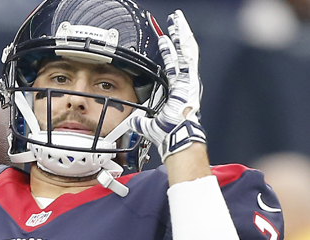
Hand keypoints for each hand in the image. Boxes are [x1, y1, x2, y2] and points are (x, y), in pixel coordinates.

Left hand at [130, 10, 205, 161]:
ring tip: (178, 21)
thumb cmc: (168, 132)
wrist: (176, 135)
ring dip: (181, 35)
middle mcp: (185, 82)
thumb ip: (141, 122)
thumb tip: (133, 123)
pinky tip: (182, 32)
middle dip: (178, 36)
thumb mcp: (149, 124)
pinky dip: (184, 44)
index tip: (164, 40)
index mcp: (177, 89)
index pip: (173, 65)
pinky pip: (187, 57)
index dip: (169, 52)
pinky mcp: (189, 80)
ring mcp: (188, 80)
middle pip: (182, 53)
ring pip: (186, 51)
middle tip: (175, 22)